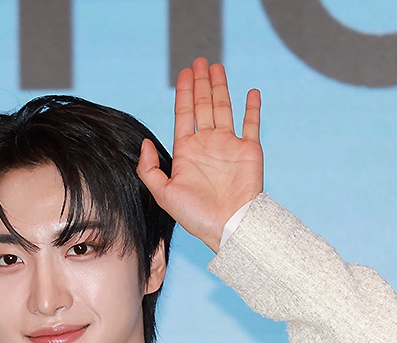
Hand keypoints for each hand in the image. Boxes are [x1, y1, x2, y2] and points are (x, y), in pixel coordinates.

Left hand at [137, 59, 262, 253]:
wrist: (229, 226)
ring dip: (220, 87)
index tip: (183, 73)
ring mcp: (229, 146)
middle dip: (200, 83)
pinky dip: (252, 107)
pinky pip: (252, 123)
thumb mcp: (163, 194)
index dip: (183, 93)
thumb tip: (144, 144)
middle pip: (203, 106)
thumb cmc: (196, 216)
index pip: (184, 115)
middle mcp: (207, 145)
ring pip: (224, 108)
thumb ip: (149, 170)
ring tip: (216, 67)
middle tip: (198, 61)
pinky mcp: (249, 150)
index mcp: (187, 152)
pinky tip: (250, 91)